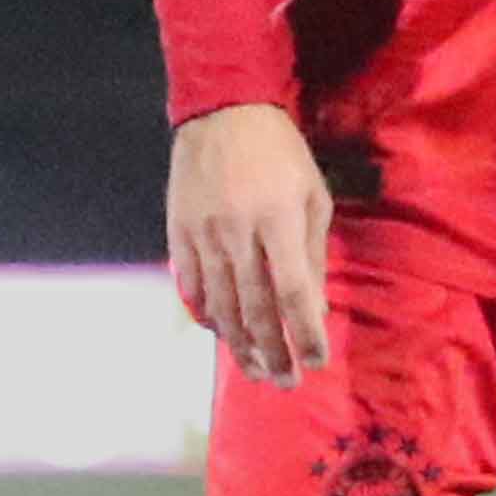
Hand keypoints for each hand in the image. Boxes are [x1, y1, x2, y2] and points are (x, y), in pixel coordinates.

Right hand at [168, 103, 334, 386]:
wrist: (223, 112)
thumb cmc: (280, 154)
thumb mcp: (313, 195)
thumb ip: (313, 253)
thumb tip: (314, 308)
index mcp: (278, 221)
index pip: (294, 293)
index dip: (306, 333)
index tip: (317, 362)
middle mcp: (237, 233)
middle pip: (255, 309)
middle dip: (274, 353)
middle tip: (287, 383)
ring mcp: (202, 234)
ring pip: (220, 305)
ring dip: (240, 345)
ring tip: (258, 371)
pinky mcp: (178, 232)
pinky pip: (189, 286)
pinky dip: (205, 315)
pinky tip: (221, 335)